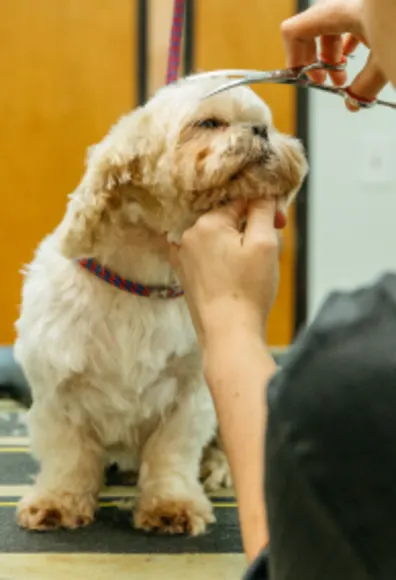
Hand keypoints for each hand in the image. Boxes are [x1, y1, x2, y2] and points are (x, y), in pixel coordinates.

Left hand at [168, 199, 279, 351]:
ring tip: (252, 267)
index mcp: (205, 224)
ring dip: (236, 244)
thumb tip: (262, 193)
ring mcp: (182, 256)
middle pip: (226, 218)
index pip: (239, 201)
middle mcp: (187, 236)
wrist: (228, 334)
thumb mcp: (264, 244)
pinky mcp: (184, 274)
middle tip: (268, 249)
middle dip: (249, 228)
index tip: (279, 224)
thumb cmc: (248, 291)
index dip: (263, 210)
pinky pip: (206, 254)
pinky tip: (235, 274)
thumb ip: (262, 211)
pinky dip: (222, 258)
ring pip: (217, 237)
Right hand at [281, 0, 386, 110]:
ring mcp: (367, 4)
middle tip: (329, 82)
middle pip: (316, 29)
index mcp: (343, 10)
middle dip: (319, 59)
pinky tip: (363, 56)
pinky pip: (358, 20)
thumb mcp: (387, 65)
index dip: (293, 57)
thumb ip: (364, 87)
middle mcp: (352, 2)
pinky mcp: (381, 9)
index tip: (303, 80)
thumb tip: (353, 100)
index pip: (296, 30)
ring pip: (337, 26)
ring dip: (336, 53)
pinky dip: (355, 41)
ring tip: (346, 75)